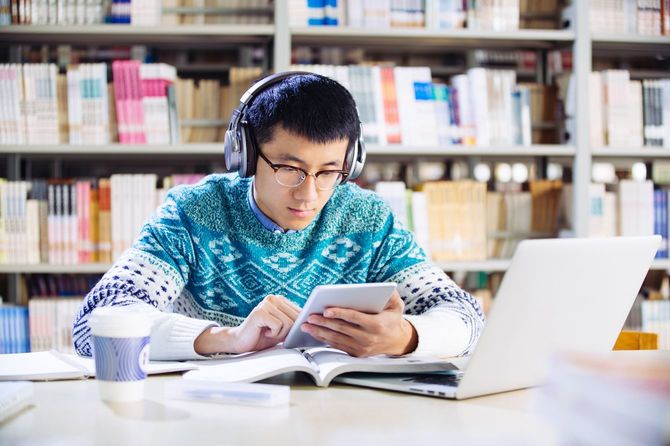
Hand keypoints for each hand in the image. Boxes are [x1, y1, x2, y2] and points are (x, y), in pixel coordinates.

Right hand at [194, 294, 300, 354]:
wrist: (241, 342)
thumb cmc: (262, 336)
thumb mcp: (282, 328)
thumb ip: (294, 323)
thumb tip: (311, 322)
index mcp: (280, 300)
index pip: (301, 311)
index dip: (298, 325)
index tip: (293, 332)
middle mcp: (273, 298)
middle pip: (296, 318)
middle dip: (288, 331)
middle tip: (274, 333)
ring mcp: (266, 304)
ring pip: (289, 323)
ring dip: (280, 333)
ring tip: (268, 332)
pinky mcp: (260, 312)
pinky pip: (278, 326)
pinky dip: (273, 334)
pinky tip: (264, 332)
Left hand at [300, 291, 417, 356]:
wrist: (397, 341)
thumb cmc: (393, 320)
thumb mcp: (397, 306)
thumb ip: (392, 296)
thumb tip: (386, 288)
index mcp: (376, 325)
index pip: (354, 318)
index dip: (340, 314)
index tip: (326, 310)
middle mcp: (367, 338)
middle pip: (341, 329)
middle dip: (324, 323)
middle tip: (310, 317)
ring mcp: (361, 348)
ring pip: (336, 339)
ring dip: (319, 332)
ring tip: (306, 326)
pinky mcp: (355, 353)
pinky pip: (337, 346)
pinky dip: (324, 339)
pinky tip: (315, 333)